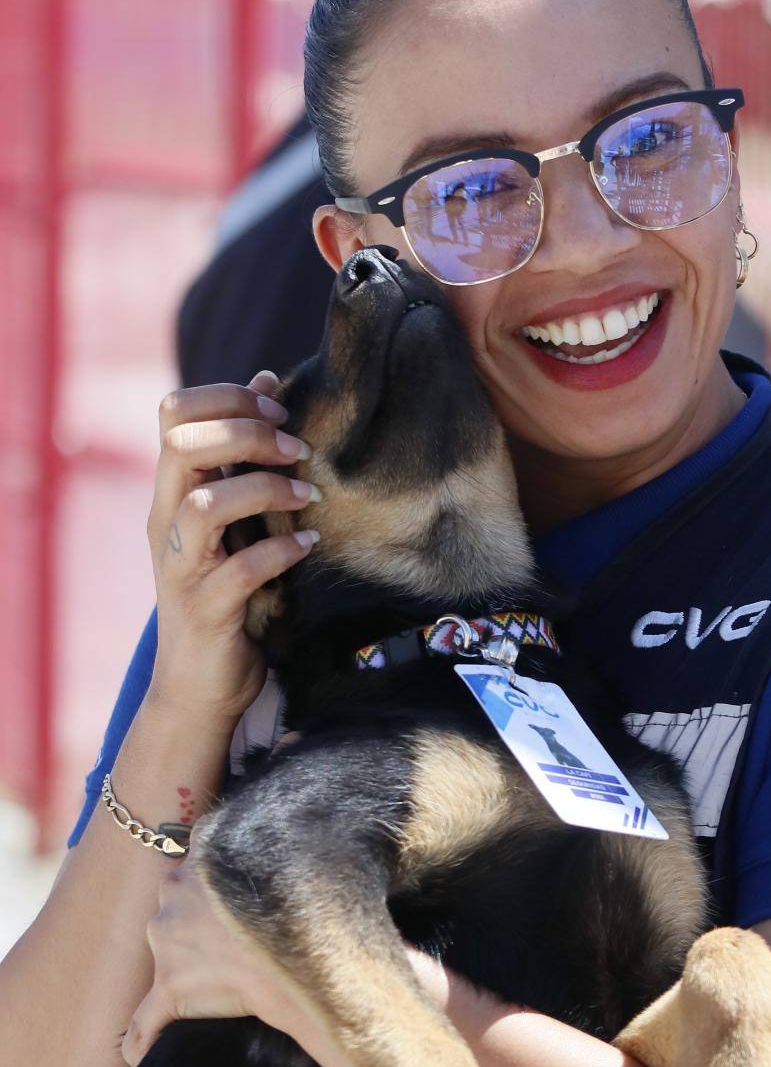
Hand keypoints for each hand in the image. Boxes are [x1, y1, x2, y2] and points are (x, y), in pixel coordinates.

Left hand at [121, 858, 292, 1066]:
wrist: (298, 953)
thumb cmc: (303, 906)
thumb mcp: (290, 858)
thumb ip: (275, 853)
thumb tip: (312, 838)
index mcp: (201, 861)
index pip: (196, 860)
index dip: (214, 881)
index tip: (232, 895)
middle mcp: (173, 894)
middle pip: (175, 903)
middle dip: (195, 920)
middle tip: (232, 939)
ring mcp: (166, 942)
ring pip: (163, 952)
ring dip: (182, 965)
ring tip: (214, 984)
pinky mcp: (168, 987)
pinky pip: (145, 1020)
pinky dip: (141, 1040)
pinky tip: (139, 1057)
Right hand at [147, 367, 320, 727]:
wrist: (200, 688)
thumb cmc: (226, 594)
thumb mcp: (231, 517)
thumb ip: (241, 456)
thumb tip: (266, 378)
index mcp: (171, 492)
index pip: (174, 411)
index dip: (228, 396)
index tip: (279, 408)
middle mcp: (165, 522)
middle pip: (182, 443)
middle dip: (247, 432)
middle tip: (297, 448)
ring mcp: (180, 567)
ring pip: (206, 503)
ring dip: (265, 489)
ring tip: (307, 495)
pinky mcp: (205, 609)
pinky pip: (241, 569)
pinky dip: (281, 552)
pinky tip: (308, 548)